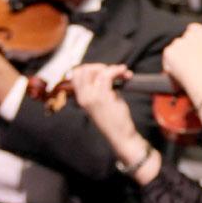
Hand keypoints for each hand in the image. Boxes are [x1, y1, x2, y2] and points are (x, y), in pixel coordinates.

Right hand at [72, 63, 160, 182]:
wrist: (120, 136)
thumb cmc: (114, 120)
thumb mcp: (102, 102)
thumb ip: (99, 88)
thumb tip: (105, 71)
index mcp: (81, 98)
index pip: (76, 75)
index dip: (90, 68)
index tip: (103, 71)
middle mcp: (83, 97)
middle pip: (83, 69)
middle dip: (100, 66)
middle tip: (113, 72)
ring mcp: (92, 97)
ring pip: (97, 71)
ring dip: (112, 68)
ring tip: (123, 73)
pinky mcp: (103, 97)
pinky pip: (107, 75)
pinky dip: (117, 71)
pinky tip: (125, 73)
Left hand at [162, 24, 201, 122]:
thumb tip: (200, 52)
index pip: (192, 29)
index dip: (190, 40)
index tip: (190, 49)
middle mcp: (190, 35)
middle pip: (181, 41)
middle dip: (181, 51)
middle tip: (186, 65)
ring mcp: (179, 42)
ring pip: (173, 51)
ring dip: (176, 60)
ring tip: (187, 74)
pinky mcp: (169, 51)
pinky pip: (167, 61)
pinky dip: (170, 68)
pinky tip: (180, 75)